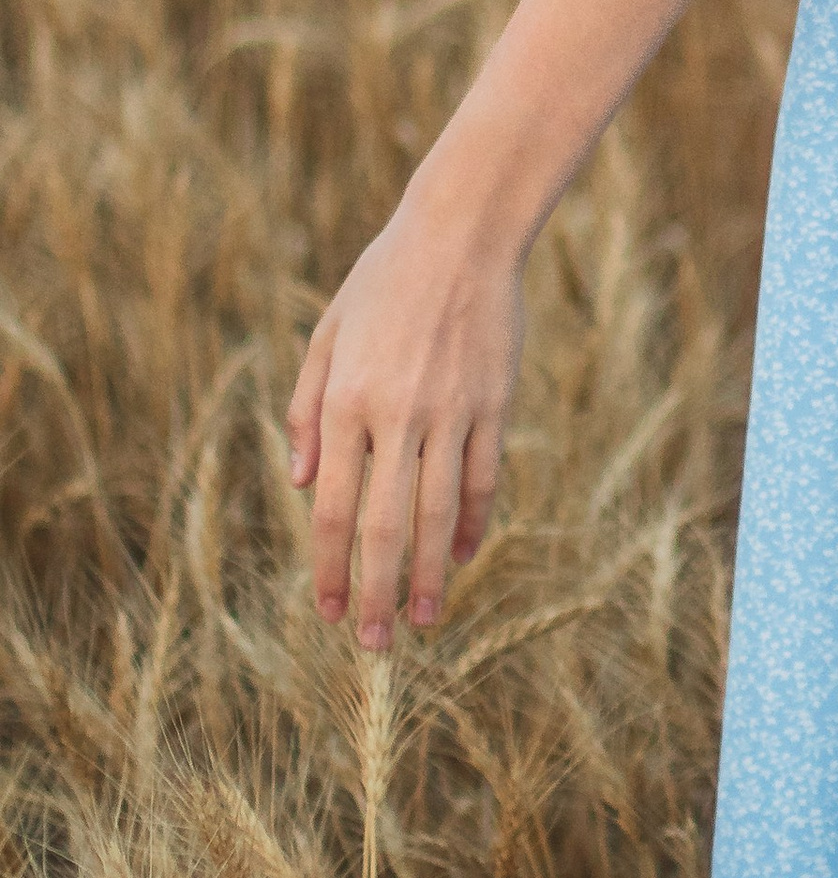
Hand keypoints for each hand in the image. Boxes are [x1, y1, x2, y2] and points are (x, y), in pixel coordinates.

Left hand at [284, 187, 526, 647]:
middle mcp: (398, 414)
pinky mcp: (495, 403)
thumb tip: (302, 488)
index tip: (327, 613)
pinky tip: (458, 555)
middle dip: (375, 592)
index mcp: (347, 401)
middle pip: (385, 525)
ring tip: (421, 622)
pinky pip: (483, 478)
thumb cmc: (384, 280)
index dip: (329, 568)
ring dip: (427, 575)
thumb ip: (307, 411)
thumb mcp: (327, 334)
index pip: (333, 508)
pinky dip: (471, 523)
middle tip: (373, 646)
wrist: (464, 231)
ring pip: (438, 512)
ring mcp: (453, 410)